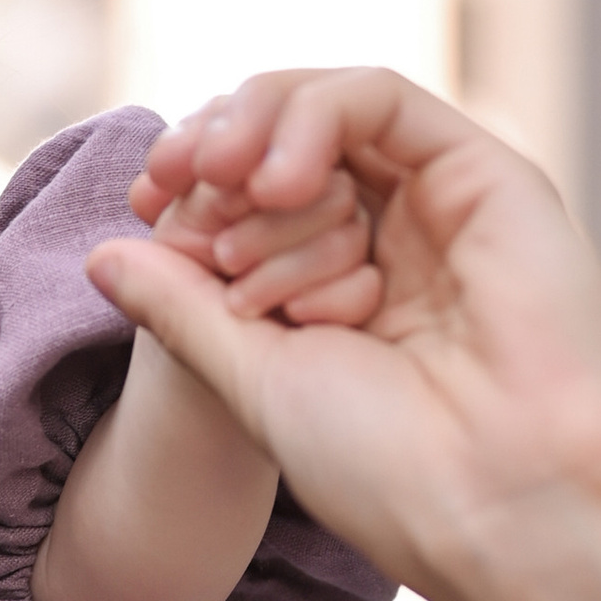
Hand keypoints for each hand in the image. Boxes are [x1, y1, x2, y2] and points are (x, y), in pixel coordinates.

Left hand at [94, 69, 600, 600]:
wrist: (498, 499)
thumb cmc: (385, 466)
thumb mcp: (251, 379)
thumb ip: (182, 309)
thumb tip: (101, 255)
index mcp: (334, 293)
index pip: (246, 199)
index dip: (187, 184)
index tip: (143, 205)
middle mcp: (389, 240)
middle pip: (282, 145)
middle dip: (213, 154)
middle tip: (173, 186)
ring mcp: (438, 203)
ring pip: (329, 111)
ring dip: (257, 129)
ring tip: (227, 183)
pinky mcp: (485, 173)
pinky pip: (383, 101)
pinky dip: (314, 118)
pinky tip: (276, 179)